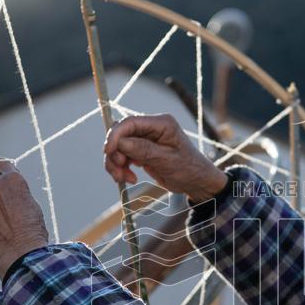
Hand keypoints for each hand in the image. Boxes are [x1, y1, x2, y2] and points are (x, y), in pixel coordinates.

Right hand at [104, 114, 227, 200]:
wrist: (195, 182)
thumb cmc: (188, 169)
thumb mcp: (167, 160)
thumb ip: (144, 150)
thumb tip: (120, 142)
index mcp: (161, 123)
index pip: (130, 122)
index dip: (115, 135)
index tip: (108, 151)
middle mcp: (151, 128)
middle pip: (120, 135)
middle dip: (115, 153)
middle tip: (119, 172)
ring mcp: (144, 139)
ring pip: (118, 147)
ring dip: (116, 163)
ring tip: (124, 178)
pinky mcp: (140, 151)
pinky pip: (122, 156)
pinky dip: (121, 168)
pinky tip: (129, 178)